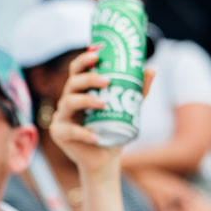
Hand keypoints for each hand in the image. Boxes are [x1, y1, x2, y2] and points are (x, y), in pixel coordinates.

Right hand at [51, 49, 155, 178]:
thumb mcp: (127, 109)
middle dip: (89, 78)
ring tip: (104, 104)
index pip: (78, 69)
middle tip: (107, 80)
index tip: (98, 51)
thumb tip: (150, 70)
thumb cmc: (113, 130)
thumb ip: (136, 91)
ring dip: (86, 100)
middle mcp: (68, 100)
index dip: (85, 58)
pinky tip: (96, 137)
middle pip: (72, 82)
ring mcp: (62, 116)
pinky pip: (70, 130)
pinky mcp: (59, 133)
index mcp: (81, 91)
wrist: (104, 159)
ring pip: (68, 102)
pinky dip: (84, 133)